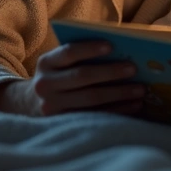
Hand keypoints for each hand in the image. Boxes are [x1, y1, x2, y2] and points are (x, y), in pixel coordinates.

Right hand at [0, 41, 145, 116]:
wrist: (29, 105)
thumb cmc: (58, 77)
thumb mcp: (59, 63)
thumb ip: (80, 56)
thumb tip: (121, 51)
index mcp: (46, 63)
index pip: (69, 53)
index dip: (90, 49)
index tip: (112, 45)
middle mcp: (45, 85)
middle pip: (82, 76)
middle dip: (111, 72)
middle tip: (134, 69)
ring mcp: (52, 107)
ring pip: (91, 99)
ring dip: (119, 94)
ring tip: (140, 89)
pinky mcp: (63, 124)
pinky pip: (95, 116)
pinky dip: (117, 111)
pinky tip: (134, 105)